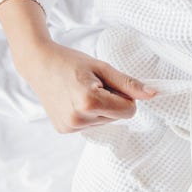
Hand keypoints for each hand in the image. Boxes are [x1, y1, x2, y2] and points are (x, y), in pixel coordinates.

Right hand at [16, 40, 156, 133]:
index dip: (124, 96)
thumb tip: (153, 94)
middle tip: (92, 85)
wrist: (38, 63)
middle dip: (111, 101)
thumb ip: (128, 84)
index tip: (108, 83)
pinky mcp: (65, 130)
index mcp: (89, 103)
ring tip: (81, 91)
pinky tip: (74, 100)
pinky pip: (92, 125)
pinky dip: (88, 113)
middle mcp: (78, 119)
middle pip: (118, 117)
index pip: (129, 111)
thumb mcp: (103, 68)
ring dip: (100, 107)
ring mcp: (70, 127)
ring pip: (106, 122)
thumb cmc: (71, 61)